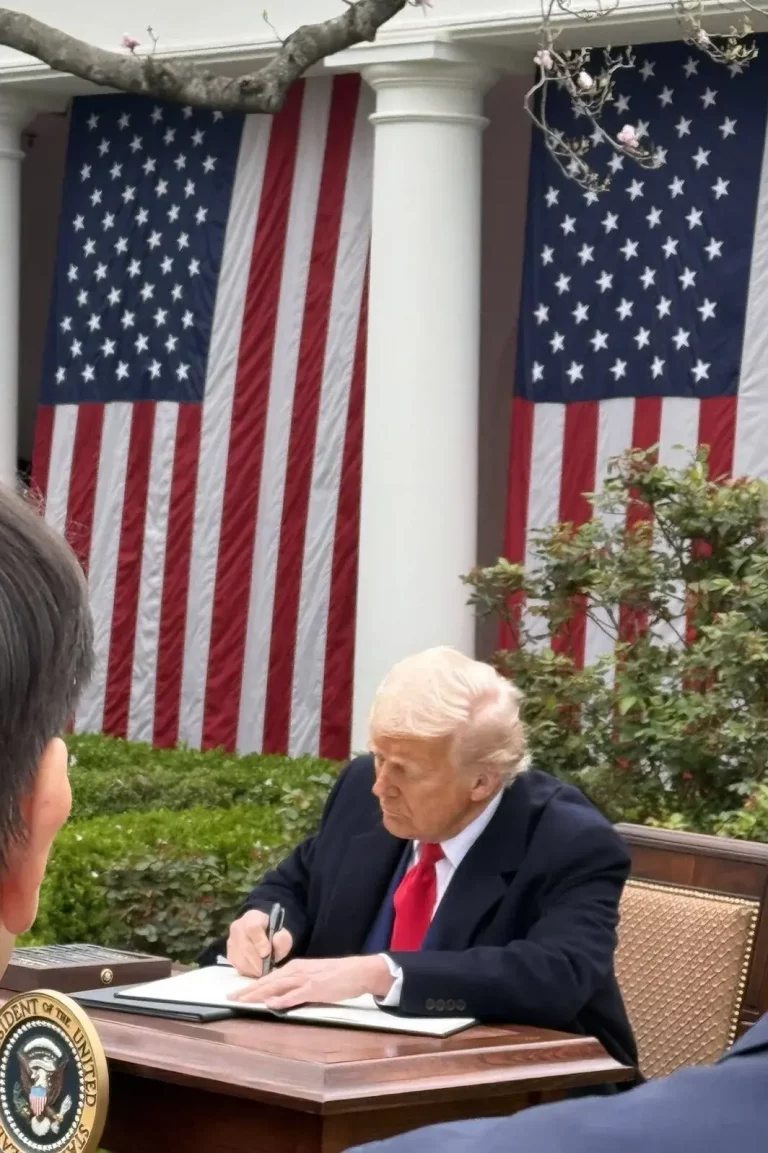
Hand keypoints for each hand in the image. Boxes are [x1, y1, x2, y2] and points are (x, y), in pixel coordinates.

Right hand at [226, 909, 293, 977]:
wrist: (263, 937)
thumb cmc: (274, 936)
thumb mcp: (282, 935)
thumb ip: (282, 938)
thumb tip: (276, 941)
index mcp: (253, 917)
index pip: (252, 928)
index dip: (260, 942)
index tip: (267, 953)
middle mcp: (238, 927)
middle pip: (245, 947)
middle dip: (258, 961)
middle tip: (267, 968)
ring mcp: (231, 941)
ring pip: (240, 959)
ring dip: (253, 968)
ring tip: (262, 970)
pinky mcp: (229, 955)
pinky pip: (237, 967)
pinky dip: (248, 971)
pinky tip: (255, 970)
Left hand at [229, 955, 393, 1009]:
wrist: (359, 971)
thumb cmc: (338, 975)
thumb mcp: (313, 976)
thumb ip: (297, 983)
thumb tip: (281, 994)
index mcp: (296, 967)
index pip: (269, 977)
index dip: (252, 985)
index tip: (237, 992)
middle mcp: (297, 970)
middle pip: (268, 981)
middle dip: (248, 990)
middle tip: (230, 997)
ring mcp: (306, 979)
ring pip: (277, 986)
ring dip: (259, 994)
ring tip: (243, 1001)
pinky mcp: (316, 988)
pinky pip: (296, 995)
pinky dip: (282, 1000)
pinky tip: (271, 1005)